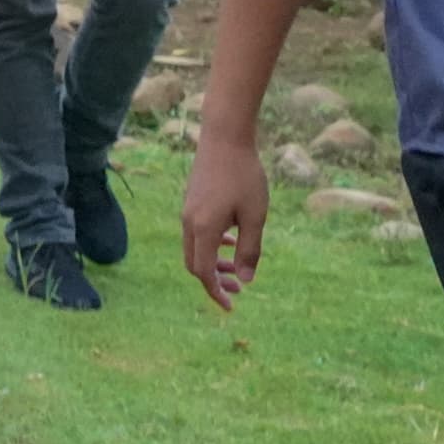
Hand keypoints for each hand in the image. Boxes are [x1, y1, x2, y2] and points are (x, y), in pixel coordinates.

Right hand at [179, 137, 270, 311]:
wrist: (225, 137)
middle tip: (237, 289)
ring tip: (237, 265)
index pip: (203, 272)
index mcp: (204, 229)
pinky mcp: (191, 201)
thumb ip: (250, 250)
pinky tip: (230, 239)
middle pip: (194, 263)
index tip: (231, 306)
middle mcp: (189, 223)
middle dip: (215, 280)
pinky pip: (196, 233)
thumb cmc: (244, 175)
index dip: (216, 292)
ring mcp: (187, 211)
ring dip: (214, 262)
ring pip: (194, 248)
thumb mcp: (255, 216)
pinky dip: (211, 244)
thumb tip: (246, 280)